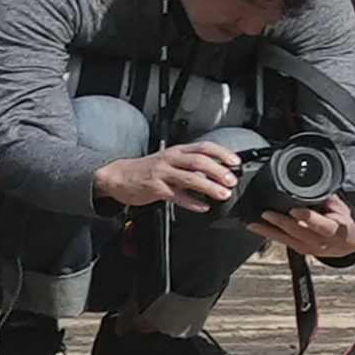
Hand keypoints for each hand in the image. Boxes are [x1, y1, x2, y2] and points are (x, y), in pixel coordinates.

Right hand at [96, 139, 242, 211]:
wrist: (119, 176)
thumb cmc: (147, 169)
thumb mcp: (170, 161)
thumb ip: (189, 165)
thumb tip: (213, 171)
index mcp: (177, 151)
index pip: (204, 147)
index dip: (222, 153)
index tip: (235, 161)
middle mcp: (171, 159)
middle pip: (199, 161)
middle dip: (219, 171)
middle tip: (232, 181)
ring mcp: (163, 173)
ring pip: (190, 178)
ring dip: (209, 186)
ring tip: (222, 194)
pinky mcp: (155, 188)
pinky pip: (177, 196)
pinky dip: (192, 202)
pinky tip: (203, 207)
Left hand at [251, 201, 354, 262]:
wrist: (351, 246)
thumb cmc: (349, 225)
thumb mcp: (346, 209)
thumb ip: (330, 200)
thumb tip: (316, 188)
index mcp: (334, 230)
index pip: (319, 225)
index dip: (306, 218)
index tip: (293, 210)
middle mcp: (320, 242)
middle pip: (298, 232)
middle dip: (280, 222)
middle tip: (266, 213)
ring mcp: (310, 248)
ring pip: (286, 239)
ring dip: (269, 231)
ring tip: (254, 224)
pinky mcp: (302, 250)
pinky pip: (284, 242)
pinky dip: (271, 235)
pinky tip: (259, 229)